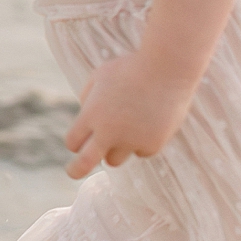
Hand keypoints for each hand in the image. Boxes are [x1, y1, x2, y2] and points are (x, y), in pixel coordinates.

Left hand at [62, 51, 199, 178]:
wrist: (168, 67)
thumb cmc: (131, 67)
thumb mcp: (101, 76)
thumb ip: (89, 98)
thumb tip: (87, 119)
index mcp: (91, 114)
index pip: (73, 141)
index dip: (75, 142)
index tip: (76, 145)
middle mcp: (108, 132)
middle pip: (85, 162)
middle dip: (75, 170)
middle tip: (72, 173)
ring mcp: (131, 141)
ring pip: (114, 160)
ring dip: (114, 149)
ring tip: (124, 128)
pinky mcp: (152, 145)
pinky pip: (140, 151)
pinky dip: (141, 141)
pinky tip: (150, 120)